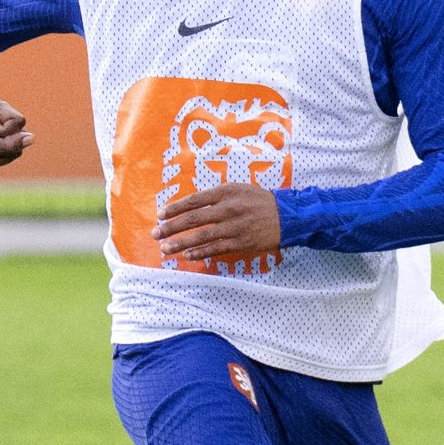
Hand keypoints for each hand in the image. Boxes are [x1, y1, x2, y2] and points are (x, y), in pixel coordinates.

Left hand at [0, 99, 32, 169]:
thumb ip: (10, 144)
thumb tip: (32, 138)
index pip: (18, 121)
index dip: (7, 132)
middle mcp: (2, 113)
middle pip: (21, 132)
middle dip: (5, 145)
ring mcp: (5, 126)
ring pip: (20, 144)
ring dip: (4, 154)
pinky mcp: (5, 138)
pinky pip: (15, 151)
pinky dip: (3, 158)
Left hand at [155, 182, 281, 264]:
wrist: (288, 215)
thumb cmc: (257, 201)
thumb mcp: (237, 189)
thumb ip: (214, 196)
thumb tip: (187, 206)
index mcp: (226, 193)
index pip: (194, 200)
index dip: (175, 208)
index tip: (160, 215)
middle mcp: (229, 209)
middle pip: (194, 219)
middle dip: (171, 228)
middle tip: (155, 234)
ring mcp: (236, 227)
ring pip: (202, 237)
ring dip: (181, 244)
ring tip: (165, 249)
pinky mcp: (242, 242)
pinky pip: (217, 249)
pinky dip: (200, 252)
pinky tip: (187, 255)